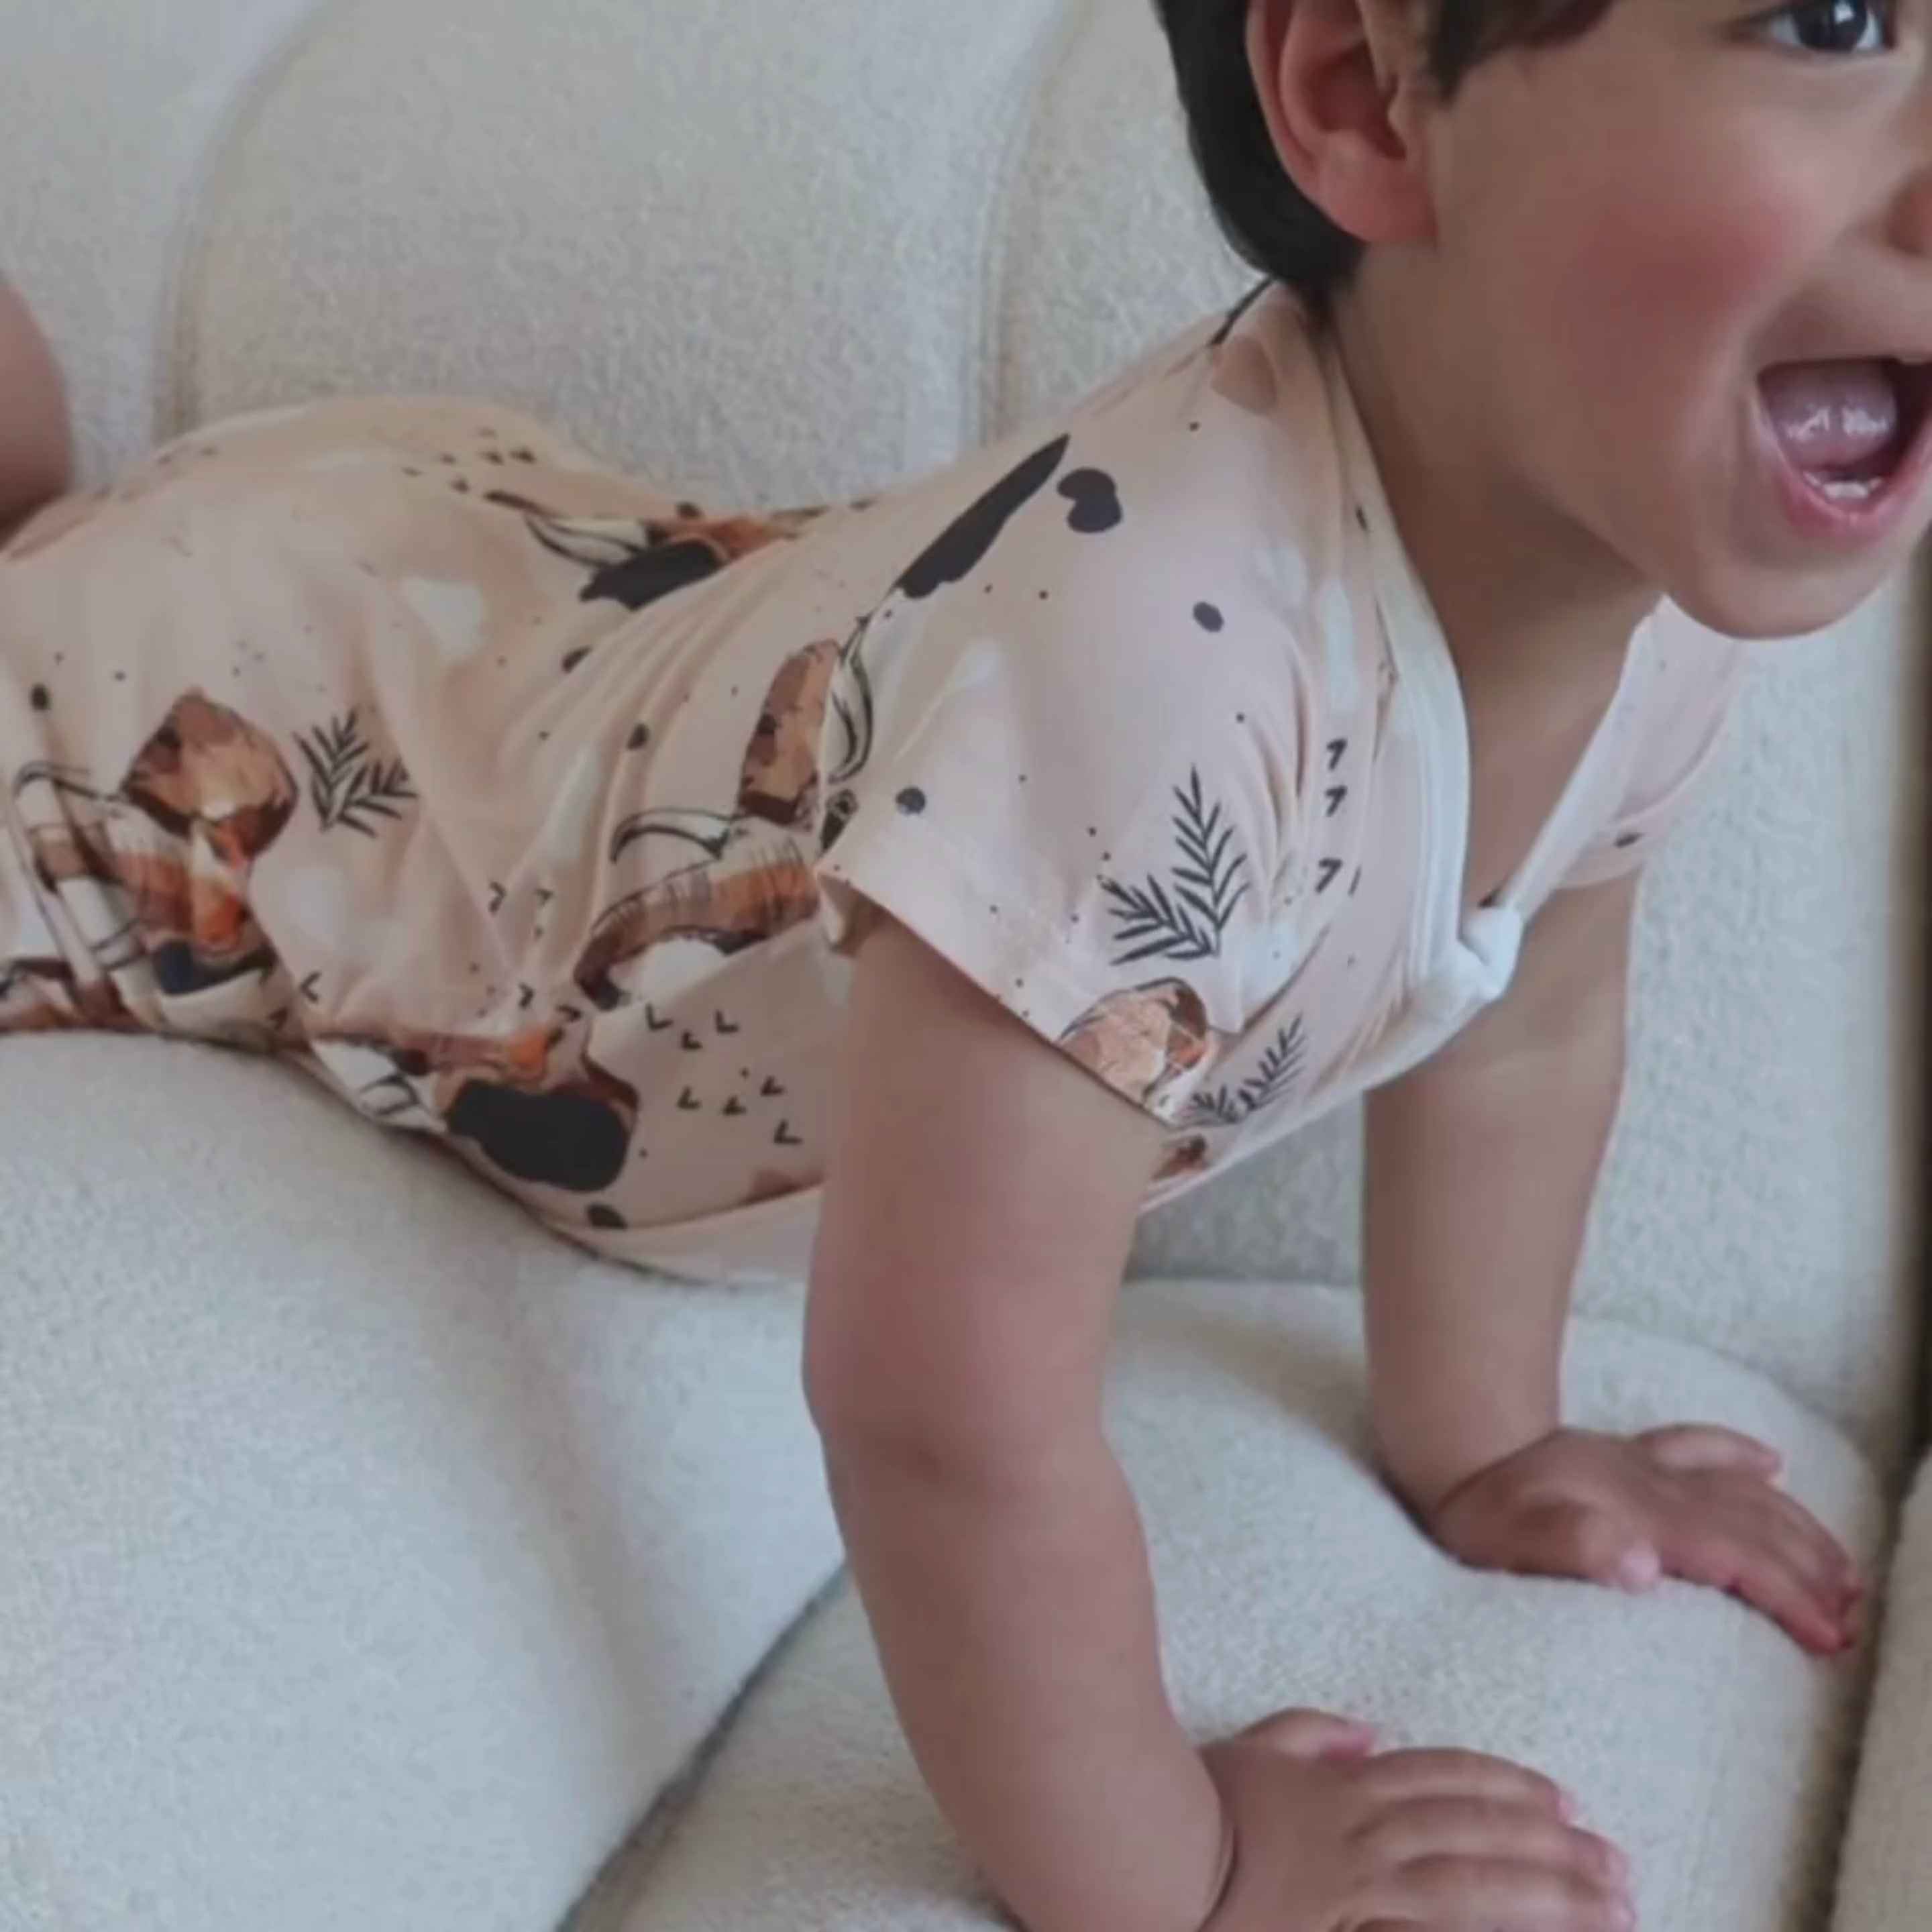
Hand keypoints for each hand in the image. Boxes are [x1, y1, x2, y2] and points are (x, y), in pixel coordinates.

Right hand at [1200, 1710, 1631, 1930]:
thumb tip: (1370, 1731)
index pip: (1446, 1779)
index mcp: (1345, 1788)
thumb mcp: (1250, 1750)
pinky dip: (1485, 1927)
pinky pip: (1431, 1925)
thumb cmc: (1187, 1803)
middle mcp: (1362, 1829)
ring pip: (1473, 1879)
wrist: (1144, 1846)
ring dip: (1549, 1892)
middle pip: (1476, 1829)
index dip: (1510, 1787)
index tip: (1566, 1801)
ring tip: (1611, 1908)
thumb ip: (1309, 1735)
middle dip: (1555, 1847)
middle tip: (1621, 1865)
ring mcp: (1356, 1883)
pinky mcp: (1345, 1924)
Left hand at [1424, 1427, 1862, 1655]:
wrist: (1450, 1447)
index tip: (1831, 1635)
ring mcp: (1641, 1465)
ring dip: (1795, 1525)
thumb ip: (1575, 1549)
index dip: (1788, 1595)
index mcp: (1638, 1515)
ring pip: (1739, 1490)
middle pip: (1753, 1526)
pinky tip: (1769, 1462)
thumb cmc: (1477, 1511)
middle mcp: (1651, 1485)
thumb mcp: (1510, 1543)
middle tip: (1854, 1615)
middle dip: (1810, 1569)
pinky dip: (1738, 1453)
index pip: (1735, 1557)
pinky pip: (1696, 1445)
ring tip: (1841, 1564)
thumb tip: (1643, 1566)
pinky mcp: (1624, 1455)